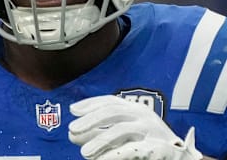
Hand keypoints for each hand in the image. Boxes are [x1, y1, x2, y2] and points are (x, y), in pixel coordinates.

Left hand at [68, 95, 202, 159]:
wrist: (181, 157)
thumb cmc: (148, 144)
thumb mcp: (122, 136)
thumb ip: (99, 134)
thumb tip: (72, 135)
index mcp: (134, 108)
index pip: (109, 101)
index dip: (90, 103)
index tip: (73, 109)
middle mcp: (142, 113)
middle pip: (112, 111)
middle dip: (90, 119)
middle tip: (72, 128)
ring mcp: (151, 128)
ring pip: (120, 129)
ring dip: (99, 140)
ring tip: (83, 152)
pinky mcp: (158, 146)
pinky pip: (132, 149)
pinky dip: (115, 154)